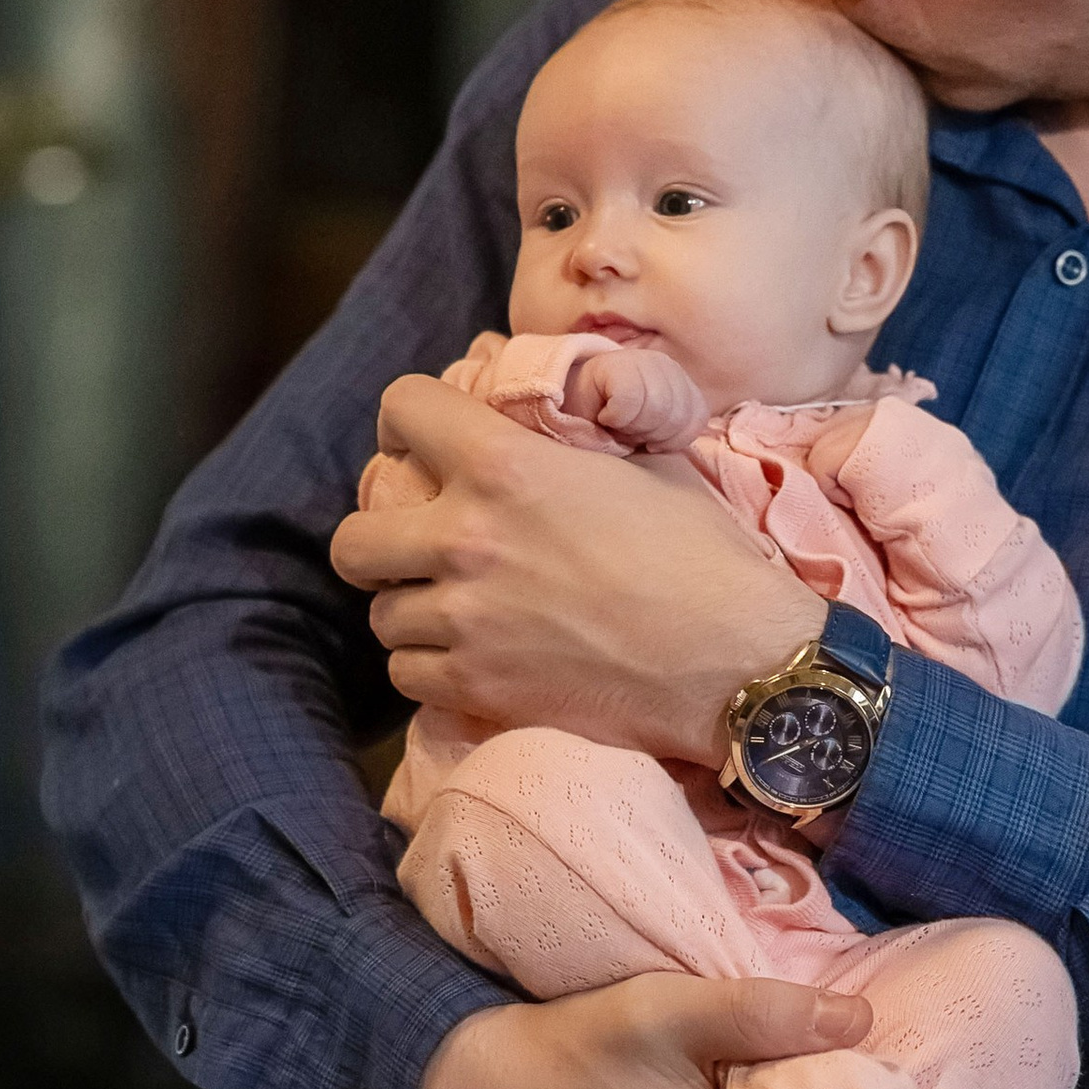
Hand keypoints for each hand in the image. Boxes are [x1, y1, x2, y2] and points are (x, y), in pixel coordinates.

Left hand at [330, 374, 811, 760]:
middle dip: (380, 536)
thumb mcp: (644, 460)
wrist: (733, 661)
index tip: (424, 440)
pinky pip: (405, 673)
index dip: (409, 418)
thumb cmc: (702, 554)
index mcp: (507, 465)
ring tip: (455, 608)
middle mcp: (467, 539)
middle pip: (354, 537)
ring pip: (380, 615)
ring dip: (412, 608)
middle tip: (419, 543)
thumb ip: (572, 430)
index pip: (402, 408)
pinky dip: (429, 666)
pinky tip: (471, 655)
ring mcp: (464, 619)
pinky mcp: (474, 687)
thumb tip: (542, 401)